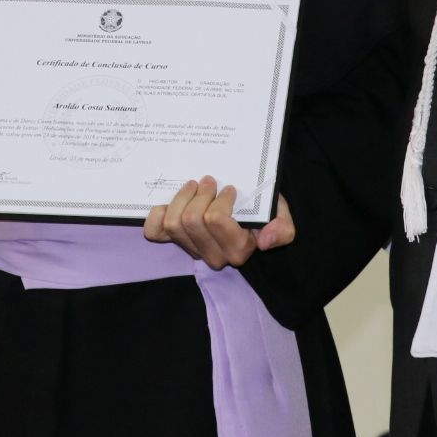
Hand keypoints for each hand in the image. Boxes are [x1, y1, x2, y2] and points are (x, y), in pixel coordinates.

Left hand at [142, 177, 293, 268]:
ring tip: (194, 185)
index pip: (215, 220)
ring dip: (182, 198)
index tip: (229, 189)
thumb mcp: (281, 214)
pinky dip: (158, 213)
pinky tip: (172, 202)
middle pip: (191, 221)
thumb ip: (282, 229)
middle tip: (209, 181)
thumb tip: (265, 240)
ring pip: (173, 223)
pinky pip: (154, 232)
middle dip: (200, 194)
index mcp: (238, 249)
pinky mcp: (172, 241)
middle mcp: (214, 255)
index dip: (220, 199)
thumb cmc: (263, 208)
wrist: (248, 206)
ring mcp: (191, 249)